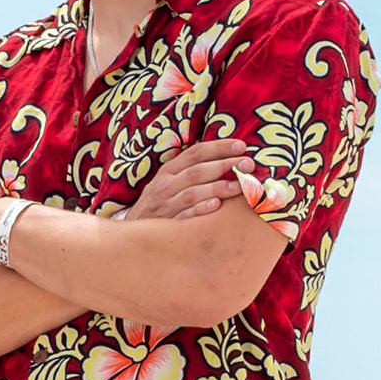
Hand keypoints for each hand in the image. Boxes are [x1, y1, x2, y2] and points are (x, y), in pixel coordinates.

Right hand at [119, 136, 255, 224]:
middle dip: (225, 166)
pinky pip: (184, 216)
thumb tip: (227, 156)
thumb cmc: (160, 203)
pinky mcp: (165, 224)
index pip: (195, 153)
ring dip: (217, 188)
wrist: (132, 233)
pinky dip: (199, 210)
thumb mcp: (168, 182)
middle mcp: (165, 185)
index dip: (219, 148)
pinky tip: (216, 206)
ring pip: (192, 193)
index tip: (241, 146)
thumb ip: (190, 169)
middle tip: (248, 164)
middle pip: (197, 172)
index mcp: (168, 171)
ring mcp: (164, 205)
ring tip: (239, 186)